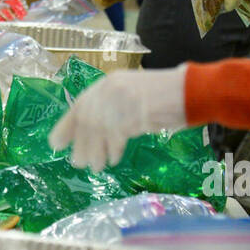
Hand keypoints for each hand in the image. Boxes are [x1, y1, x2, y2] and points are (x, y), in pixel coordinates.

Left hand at [49, 65, 188, 170]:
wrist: (194, 90)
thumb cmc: (165, 96)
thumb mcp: (132, 96)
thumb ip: (112, 108)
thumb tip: (90, 132)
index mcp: (109, 83)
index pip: (80, 105)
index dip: (66, 126)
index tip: (55, 144)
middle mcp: (113, 88)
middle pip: (87, 119)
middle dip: (80, 143)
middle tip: (77, 163)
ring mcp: (126, 99)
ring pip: (99, 129)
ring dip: (95, 151)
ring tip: (95, 166)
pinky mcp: (138, 111)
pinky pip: (118, 134)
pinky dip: (114, 149)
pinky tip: (115, 158)